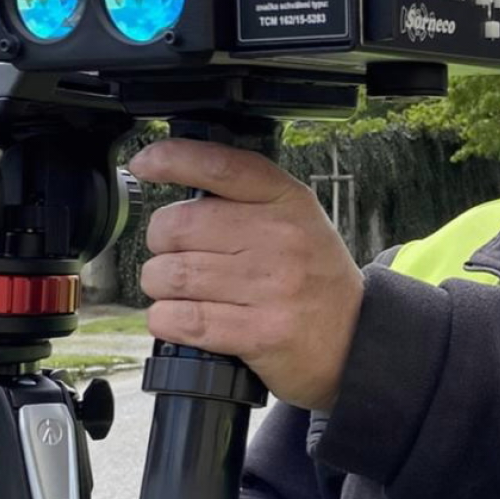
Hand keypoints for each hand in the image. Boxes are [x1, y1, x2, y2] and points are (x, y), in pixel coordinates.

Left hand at [129, 138, 364, 410]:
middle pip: (179, 226)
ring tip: (178, 290)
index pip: (221, 166)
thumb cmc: (313, 276)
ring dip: (160, 286)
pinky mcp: (259, 332)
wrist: (354, 339)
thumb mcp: (297, 219)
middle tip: (173, 254)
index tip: (145, 164)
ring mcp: (271, 287)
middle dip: (161, 243)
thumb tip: (176, 178)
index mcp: (287, 201)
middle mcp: (280, 238)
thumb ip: (247, 198)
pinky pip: (183, 319)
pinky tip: (178, 317)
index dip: (172, 159)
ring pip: (172, 276)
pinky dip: (166, 319)